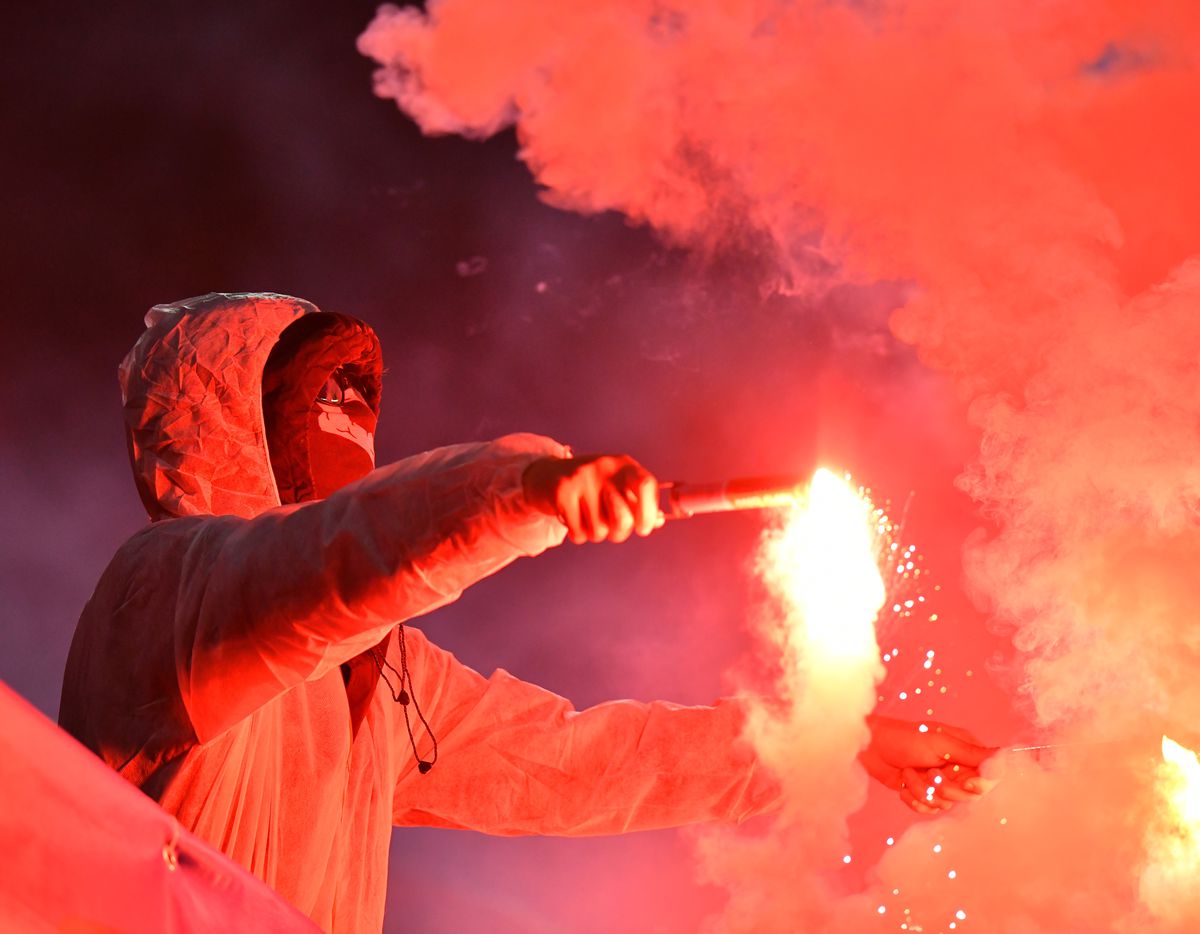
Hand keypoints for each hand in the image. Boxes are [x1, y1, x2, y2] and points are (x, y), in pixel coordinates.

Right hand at [523, 454, 661, 543]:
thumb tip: (656, 521)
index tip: (643, 528)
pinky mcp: (562, 492)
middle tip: (609, 526)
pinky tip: (573, 519)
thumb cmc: (590, 486)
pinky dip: (578, 534)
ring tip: (587, 518)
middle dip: (618, 533)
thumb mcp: (616, 485)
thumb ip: (637, 503)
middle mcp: (604, 467)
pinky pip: (579, 533)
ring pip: (599, 531)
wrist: (545, 475)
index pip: (646, 485)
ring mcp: (582, 478)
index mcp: (624, 465)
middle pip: (623, 519)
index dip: (648, 513)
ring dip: (594, 533)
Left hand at [859, 714, 995, 813]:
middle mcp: (956, 767)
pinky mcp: (922, 792)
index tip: (964, 780)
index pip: (987, 776)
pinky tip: (903, 783)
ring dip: (923, 790)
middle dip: (945, 788)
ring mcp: (939, 781)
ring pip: (945, 804)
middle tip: (929, 773)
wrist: (870, 747)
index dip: (977, 784)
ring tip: (909, 772)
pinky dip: (913, 798)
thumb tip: (1005, 755)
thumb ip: (971, 754)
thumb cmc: (904, 737)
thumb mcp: (940, 743)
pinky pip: (928, 809)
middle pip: (968, 795)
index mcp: (965, 750)